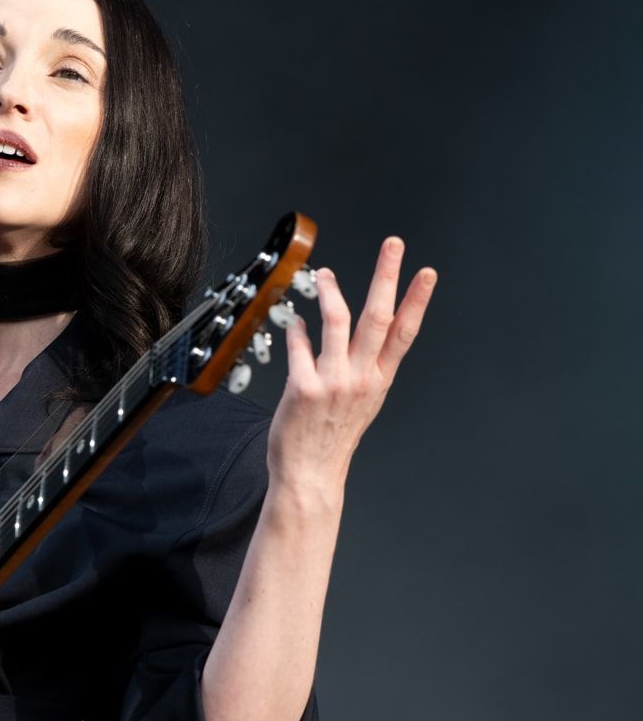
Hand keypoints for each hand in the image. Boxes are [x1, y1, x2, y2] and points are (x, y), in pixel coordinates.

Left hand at [267, 236, 435, 495]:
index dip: (417, 301)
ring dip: (331, 291)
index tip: (427, 273)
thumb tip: (363, 336)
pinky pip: (300, 346)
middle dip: (387, 276)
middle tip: (393, 245)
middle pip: (378, 317)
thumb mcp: (362, 403)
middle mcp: (361, 378)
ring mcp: (333, 382)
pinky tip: (294, 322)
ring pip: (337, 321)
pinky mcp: (303, 388)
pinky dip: (297, 329)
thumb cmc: (331, 438)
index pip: (403, 333)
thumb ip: (365, 370)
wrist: (310, 475)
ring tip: (325, 274)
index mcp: (378, 381)